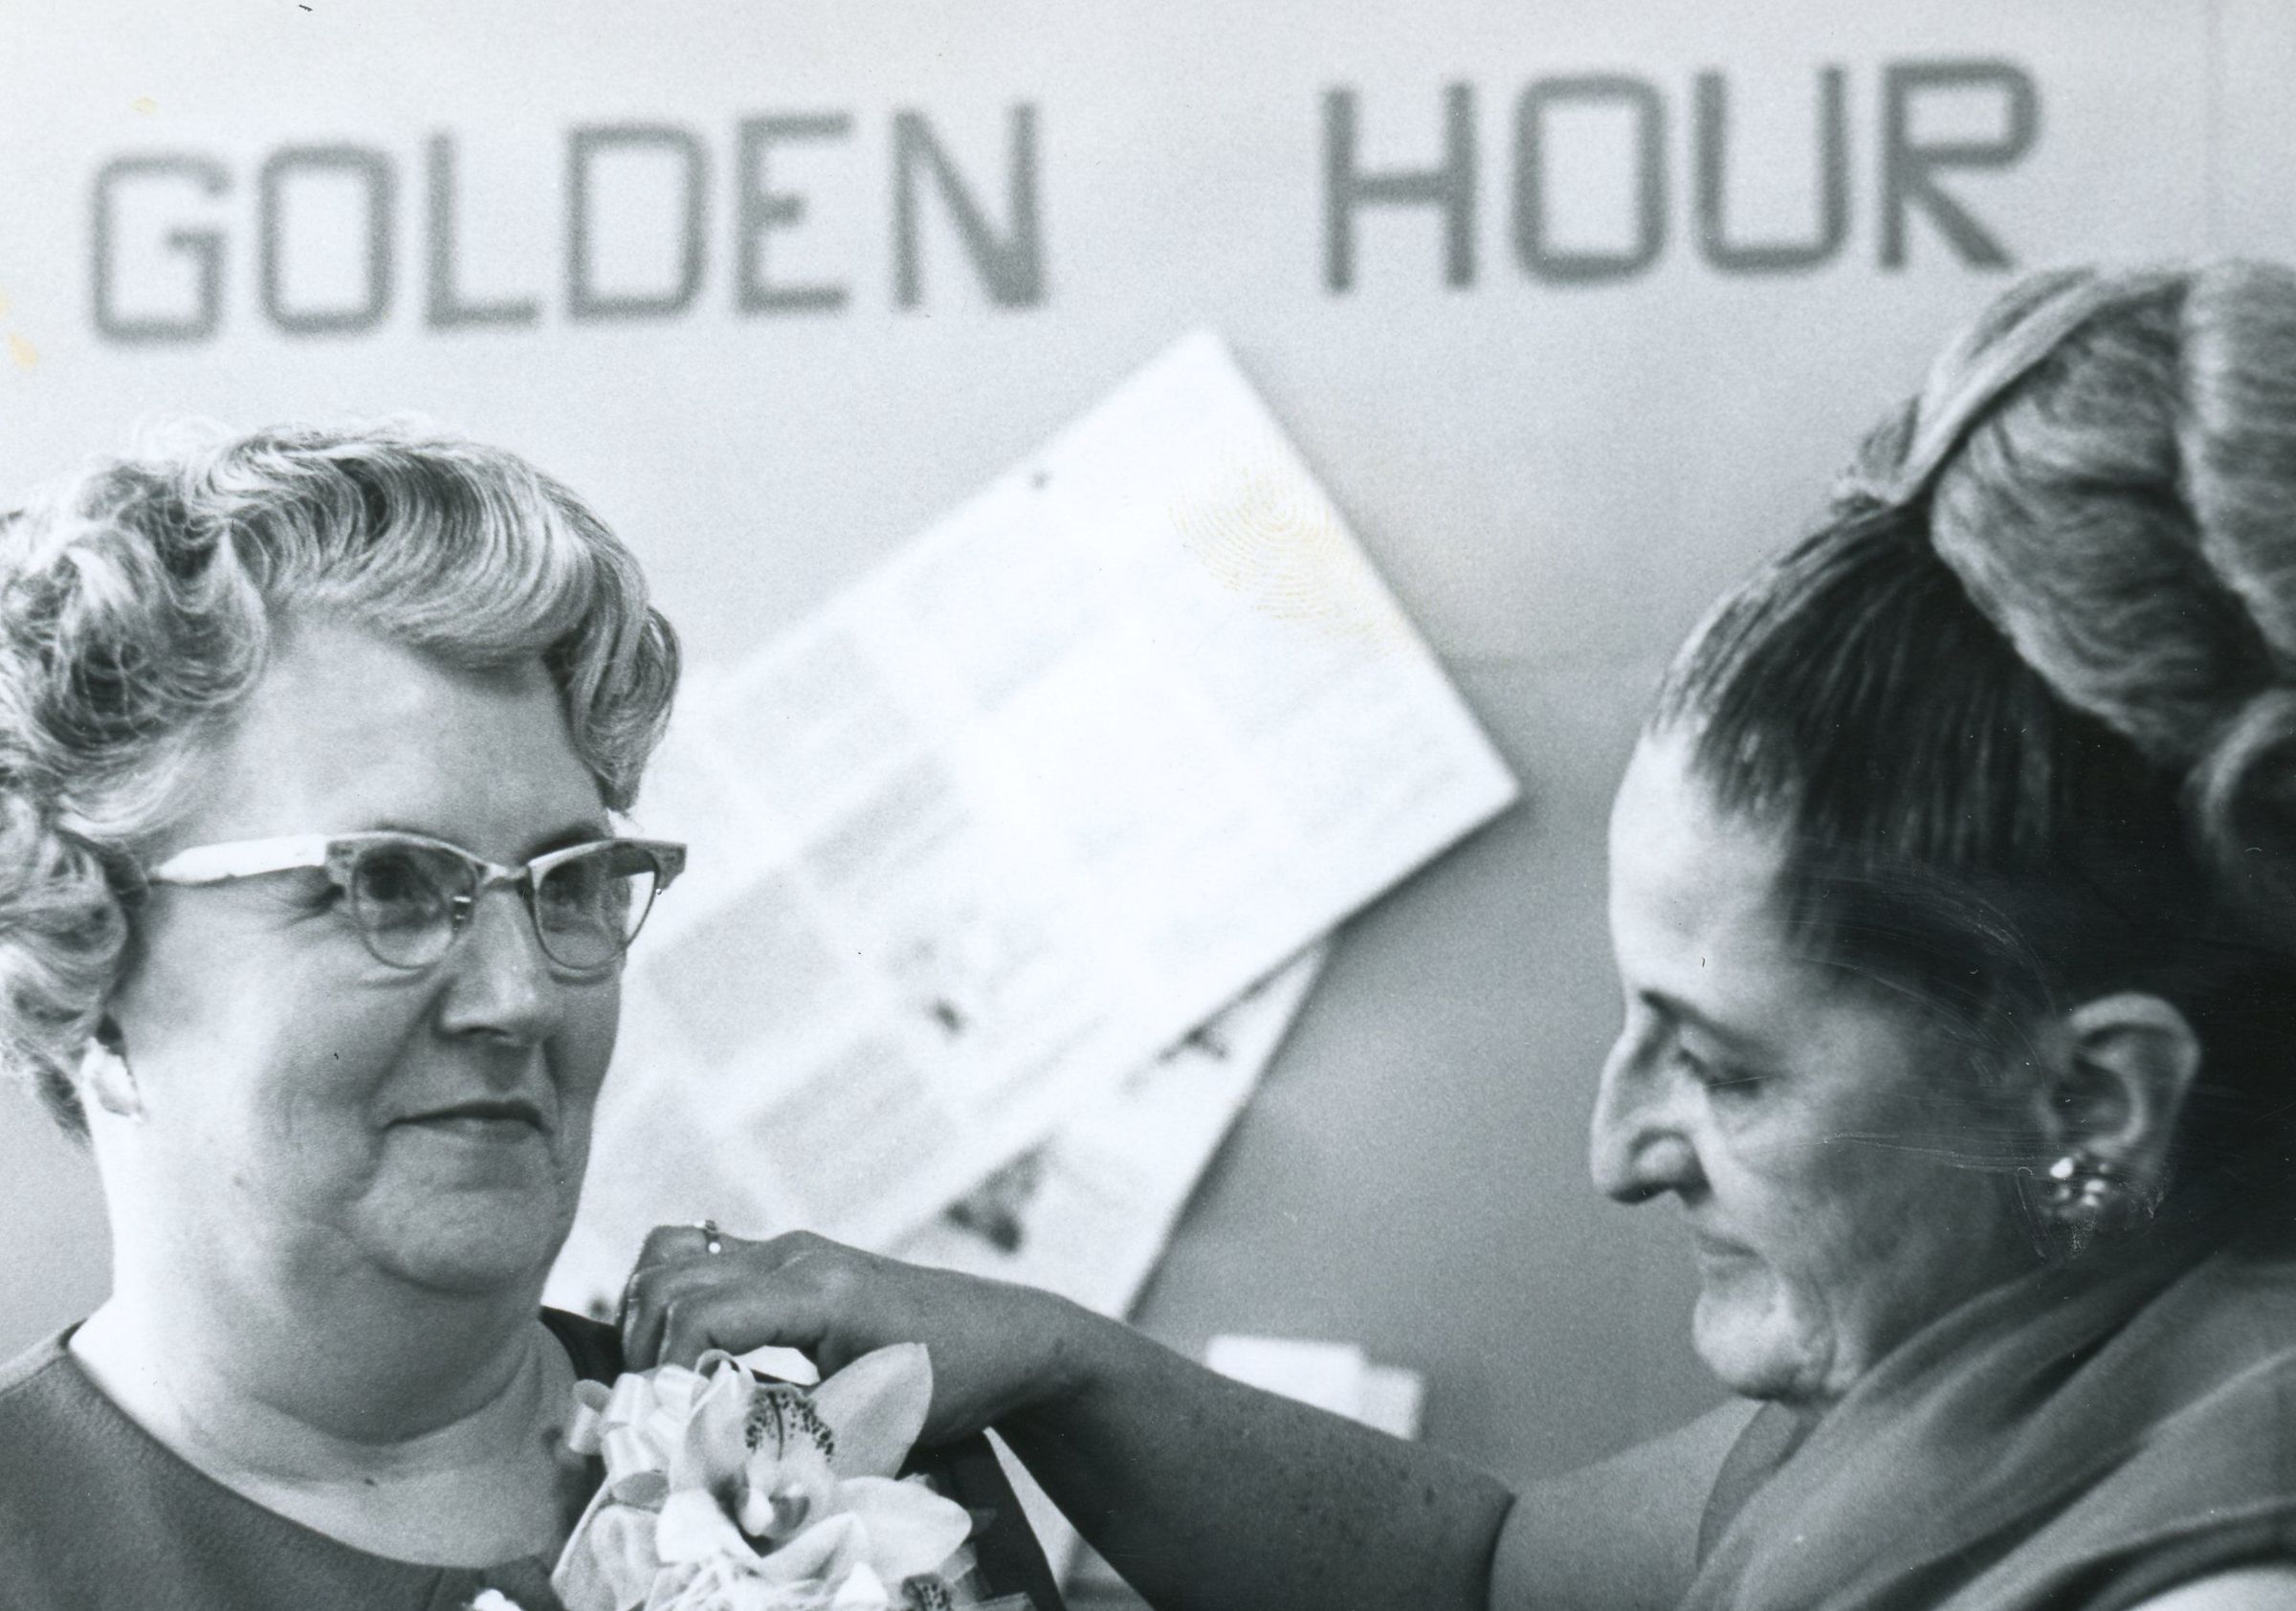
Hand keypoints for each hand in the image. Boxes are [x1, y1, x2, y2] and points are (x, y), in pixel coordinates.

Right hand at [617, 1225, 1092, 1444]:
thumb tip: (702, 1460)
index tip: (665, 1428)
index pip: (698, 1316)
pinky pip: (698, 1251)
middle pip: (669, 1280)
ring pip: (671, 1253)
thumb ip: (786, 1438)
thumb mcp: (872, 1424)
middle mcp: (794, 1255)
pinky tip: (677, 1346)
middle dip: (641, 1348)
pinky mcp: (788, 1255)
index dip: (662, 1376)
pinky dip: (668, 1291)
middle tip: (653, 1412)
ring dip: (644, 1314)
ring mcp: (788, 1247)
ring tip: (657, 1378)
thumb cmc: (952, 1382)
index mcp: (818, 1291)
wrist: (1008, 1337)